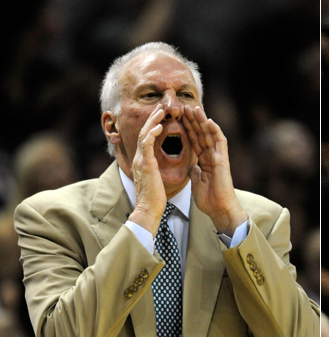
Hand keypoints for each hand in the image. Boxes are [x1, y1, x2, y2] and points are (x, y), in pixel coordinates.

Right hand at [128, 104, 166, 235]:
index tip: (162, 117)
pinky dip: (152, 133)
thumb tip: (160, 165)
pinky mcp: (145, 164)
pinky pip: (147, 144)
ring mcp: (141, 160)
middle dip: (152, 118)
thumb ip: (156, 169)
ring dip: (153, 121)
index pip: (147, 138)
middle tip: (161, 107)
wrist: (149, 210)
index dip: (153, 126)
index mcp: (143, 161)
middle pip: (143, 132)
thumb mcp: (156, 179)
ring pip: (144, 134)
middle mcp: (140, 158)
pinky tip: (160, 126)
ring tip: (161, 111)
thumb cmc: (155, 198)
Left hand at [183, 105, 247, 235]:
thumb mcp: (197, 182)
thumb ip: (195, 171)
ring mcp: (218, 156)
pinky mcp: (223, 159)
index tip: (179, 118)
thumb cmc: (208, 199)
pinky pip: (220, 142)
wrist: (219, 208)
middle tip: (184, 107)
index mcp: (204, 161)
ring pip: (209, 134)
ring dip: (202, 120)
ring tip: (194, 108)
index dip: (187, 129)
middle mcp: (211, 156)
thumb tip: (192, 165)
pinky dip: (214, 130)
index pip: (194, 141)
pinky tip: (208, 120)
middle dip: (193, 120)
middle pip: (201, 134)